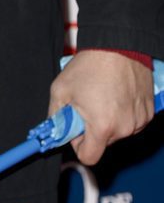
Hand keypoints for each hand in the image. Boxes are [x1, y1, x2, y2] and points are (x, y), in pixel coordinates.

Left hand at [47, 49, 154, 164]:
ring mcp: (139, 121)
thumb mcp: (60, 90)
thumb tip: (53, 131)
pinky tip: (116, 94)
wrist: (118, 45)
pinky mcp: (148, 112)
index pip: (89, 157)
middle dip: (93, 128)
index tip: (75, 131)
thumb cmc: (89, 66)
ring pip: (118, 132)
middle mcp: (124, 128)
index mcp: (102, 126)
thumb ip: (55, 116)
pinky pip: (131, 121)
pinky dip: (123, 113)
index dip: (78, 145)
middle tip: (87, 104)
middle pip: (103, 143)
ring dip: (108, 120)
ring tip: (102, 95)